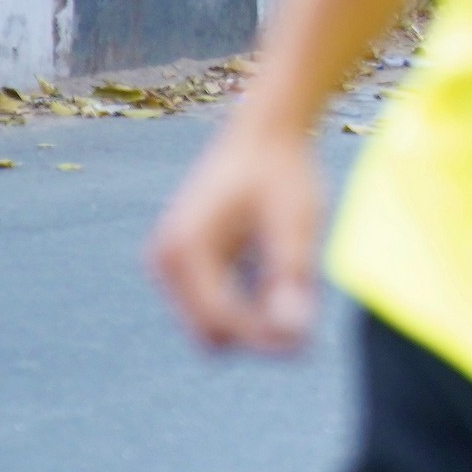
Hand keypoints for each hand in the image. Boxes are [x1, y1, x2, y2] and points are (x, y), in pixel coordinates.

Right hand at [146, 113, 325, 352]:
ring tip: (293, 282)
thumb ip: (290, 277)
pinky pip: (215, 303)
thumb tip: (292, 332)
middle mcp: (165, 260)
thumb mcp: (297, 223)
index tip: (307, 341)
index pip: (218, 323)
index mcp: (183, 250)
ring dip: (253, 316)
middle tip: (304, 314)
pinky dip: (246, 299)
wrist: (267, 130)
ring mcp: (169, 262)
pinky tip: (274, 267)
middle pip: (210, 332)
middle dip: (256, 332)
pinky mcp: (182, 262)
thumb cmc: (284, 171)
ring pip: (213, 322)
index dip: (263, 339)